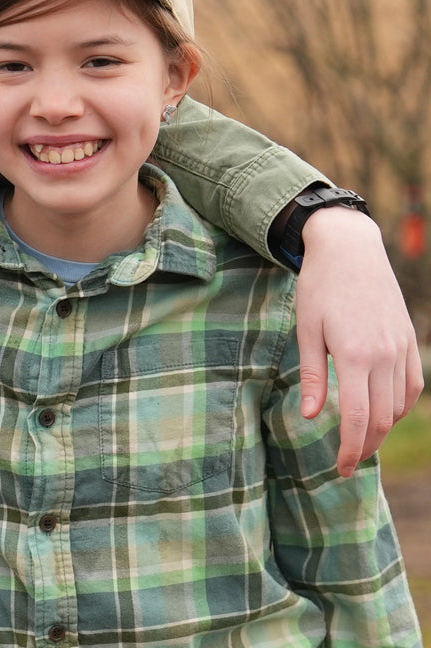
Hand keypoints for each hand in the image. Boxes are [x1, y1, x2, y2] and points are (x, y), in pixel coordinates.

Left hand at [294, 205, 423, 476]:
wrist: (350, 250)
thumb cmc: (319, 287)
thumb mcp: (306, 328)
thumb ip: (310, 375)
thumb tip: (309, 416)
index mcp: (354, 355)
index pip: (355, 417)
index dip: (349, 448)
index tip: (339, 468)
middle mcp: (384, 356)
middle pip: (380, 418)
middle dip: (364, 446)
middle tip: (346, 461)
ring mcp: (401, 349)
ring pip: (397, 406)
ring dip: (380, 427)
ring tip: (359, 437)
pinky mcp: (409, 341)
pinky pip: (411, 386)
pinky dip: (398, 406)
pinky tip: (381, 411)